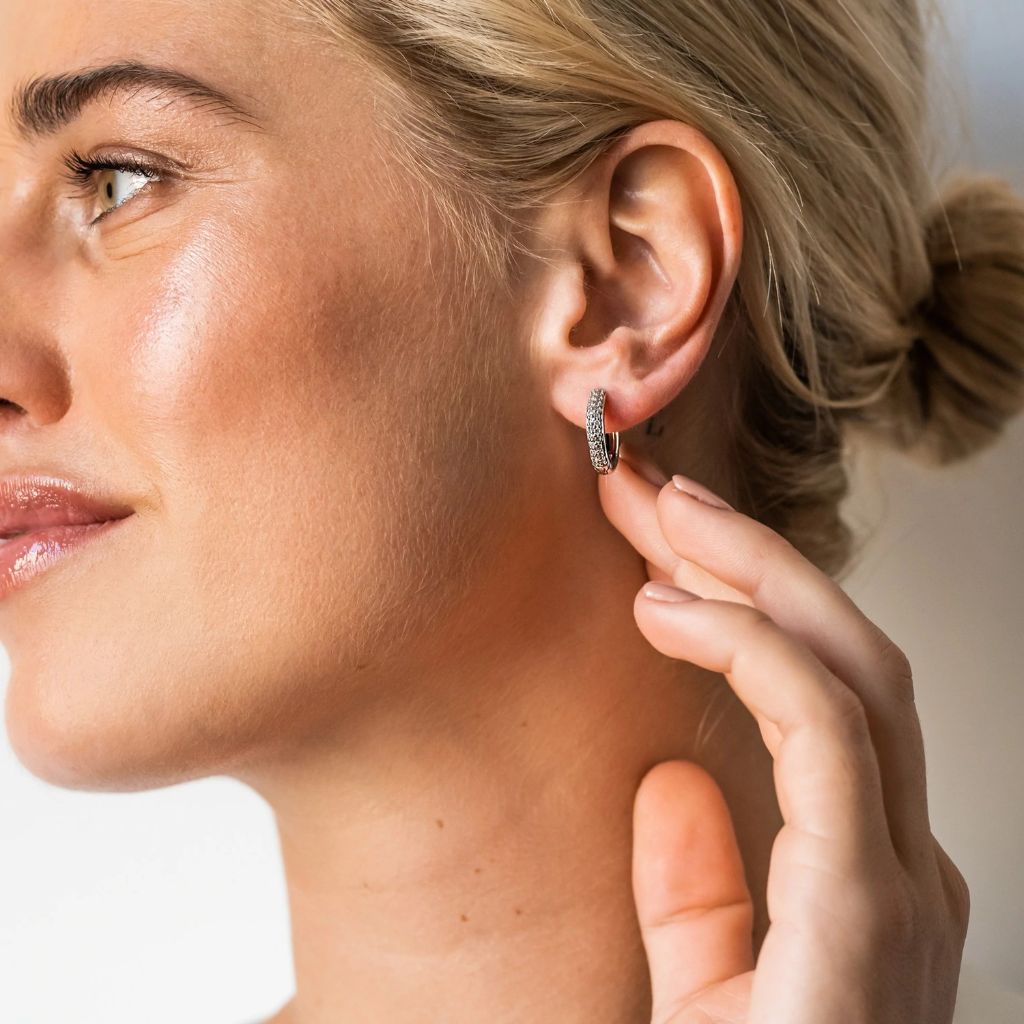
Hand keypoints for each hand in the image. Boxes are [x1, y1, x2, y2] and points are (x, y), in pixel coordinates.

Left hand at [597, 446, 970, 1023]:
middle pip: (842, 657)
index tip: (658, 543)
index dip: (744, 600)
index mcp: (866, 874)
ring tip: (661, 513)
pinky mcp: (870, 913)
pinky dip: (755, 651)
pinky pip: (827, 734)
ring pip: (849, 670)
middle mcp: (901, 864)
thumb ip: (701, 895)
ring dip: (753, 572)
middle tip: (657, 489)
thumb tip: (672, 787)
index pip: (818, 693)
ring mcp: (901, 884)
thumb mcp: (708, 995)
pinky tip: (668, 614)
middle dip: (750, 555)